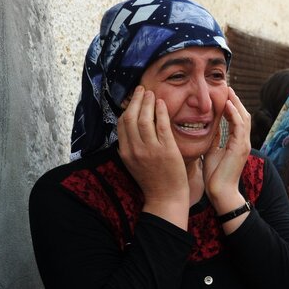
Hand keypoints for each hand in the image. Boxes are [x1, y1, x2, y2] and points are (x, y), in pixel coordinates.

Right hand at [117, 86, 188, 223]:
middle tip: (142, 90)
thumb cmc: (152, 182)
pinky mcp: (166, 150)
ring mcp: (150, 149)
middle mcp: (135, 149)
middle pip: (130, 117)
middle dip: (136, 101)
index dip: (126, 108)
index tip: (132, 99)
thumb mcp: (134, 164)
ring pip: (144, 119)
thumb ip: (130, 148)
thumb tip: (127, 132)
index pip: (121, 124)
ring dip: (147, 102)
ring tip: (151, 93)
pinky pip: (161, 125)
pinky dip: (160, 111)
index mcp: (125, 153)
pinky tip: (162, 103)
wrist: (166, 198)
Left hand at [203, 88, 251, 211]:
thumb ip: (214, 138)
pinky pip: (240, 126)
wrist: (220, 192)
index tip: (223, 93)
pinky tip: (228, 104)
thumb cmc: (215, 175)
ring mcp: (244, 144)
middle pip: (243, 114)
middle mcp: (243, 141)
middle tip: (227, 86)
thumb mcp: (212, 151)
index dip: (231, 105)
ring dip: (236, 103)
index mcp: (237, 142)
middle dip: (235, 100)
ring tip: (228, 90)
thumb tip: (210, 126)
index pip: (236, 118)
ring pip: (244, 117)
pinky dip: (235, 114)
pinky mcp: (241, 147)